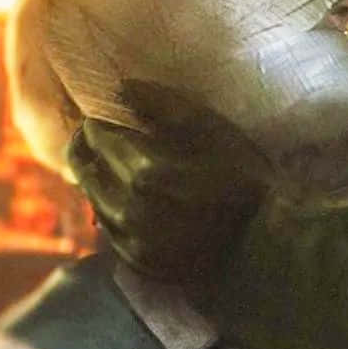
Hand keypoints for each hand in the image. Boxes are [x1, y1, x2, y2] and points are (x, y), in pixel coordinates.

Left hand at [67, 80, 272, 281]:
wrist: (263, 243)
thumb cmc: (244, 178)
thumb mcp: (213, 129)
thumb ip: (164, 105)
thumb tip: (122, 87)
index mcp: (145, 172)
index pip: (96, 133)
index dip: (102, 118)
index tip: (116, 115)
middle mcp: (127, 209)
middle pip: (83, 165)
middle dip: (92, 144)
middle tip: (110, 135)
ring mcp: (129, 240)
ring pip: (92, 195)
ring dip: (102, 175)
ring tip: (125, 166)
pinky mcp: (134, 261)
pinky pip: (108, 224)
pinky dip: (115, 205)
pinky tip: (138, 198)